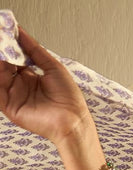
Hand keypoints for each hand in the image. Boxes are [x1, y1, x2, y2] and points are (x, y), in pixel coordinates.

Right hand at [0, 27, 92, 144]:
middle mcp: (21, 87)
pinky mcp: (9, 106)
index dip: (9, 46)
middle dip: (2, 51)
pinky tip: (0, 65)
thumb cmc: (69, 99)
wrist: (72, 120)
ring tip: (1, 49)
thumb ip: (34, 49)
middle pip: (4, 65)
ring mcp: (14, 96)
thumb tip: (20, 31)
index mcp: (31, 78)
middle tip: (1, 38)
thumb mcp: (53, 67)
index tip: (5, 31)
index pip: (14, 58)